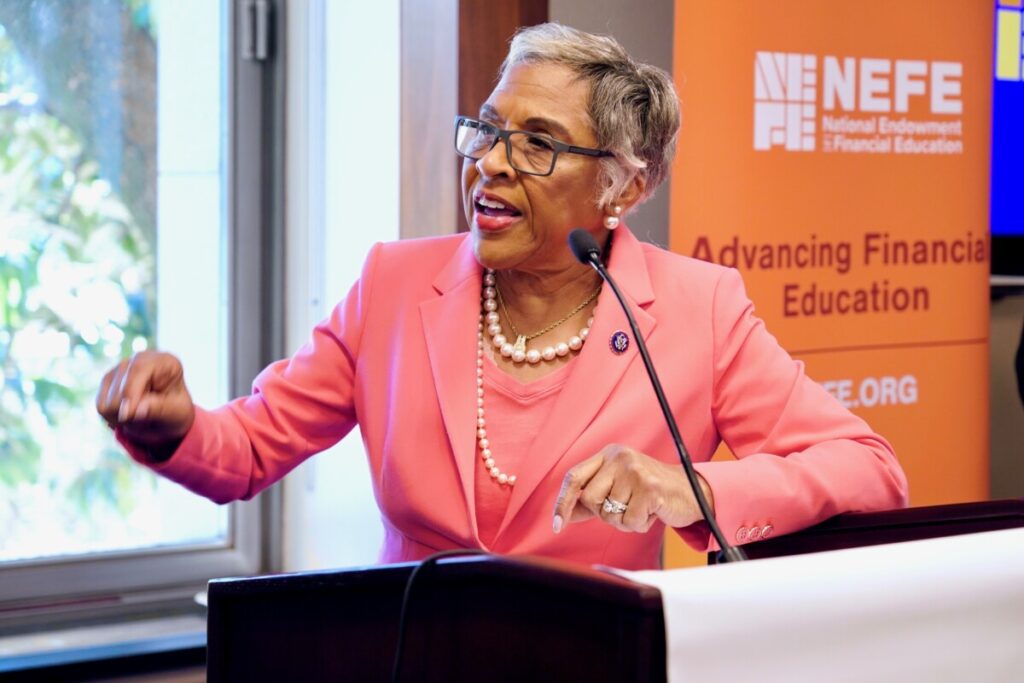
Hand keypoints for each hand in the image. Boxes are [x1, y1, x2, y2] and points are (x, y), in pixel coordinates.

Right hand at [96, 351, 194, 458]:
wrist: (169, 417)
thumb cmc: (177, 412)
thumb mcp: (177, 413)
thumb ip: (159, 409)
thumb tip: (136, 410)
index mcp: (164, 361)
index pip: (138, 369)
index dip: (130, 393)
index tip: (127, 416)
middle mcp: (140, 359)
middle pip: (119, 385)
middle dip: (129, 410)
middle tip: (147, 420)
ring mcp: (121, 368)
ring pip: (107, 399)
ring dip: (122, 416)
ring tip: (141, 416)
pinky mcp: (108, 381)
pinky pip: (101, 406)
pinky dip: (113, 417)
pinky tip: (130, 415)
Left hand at [552, 444, 712, 533]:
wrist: (691, 492)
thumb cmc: (650, 493)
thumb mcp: (618, 490)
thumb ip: (592, 500)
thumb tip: (564, 514)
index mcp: (608, 455)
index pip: (574, 477)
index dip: (562, 502)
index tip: (557, 525)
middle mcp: (619, 457)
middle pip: (590, 499)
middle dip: (605, 514)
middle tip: (626, 508)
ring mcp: (635, 471)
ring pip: (609, 514)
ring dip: (625, 521)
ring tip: (642, 509)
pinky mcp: (650, 488)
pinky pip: (629, 521)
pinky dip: (639, 525)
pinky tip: (652, 513)